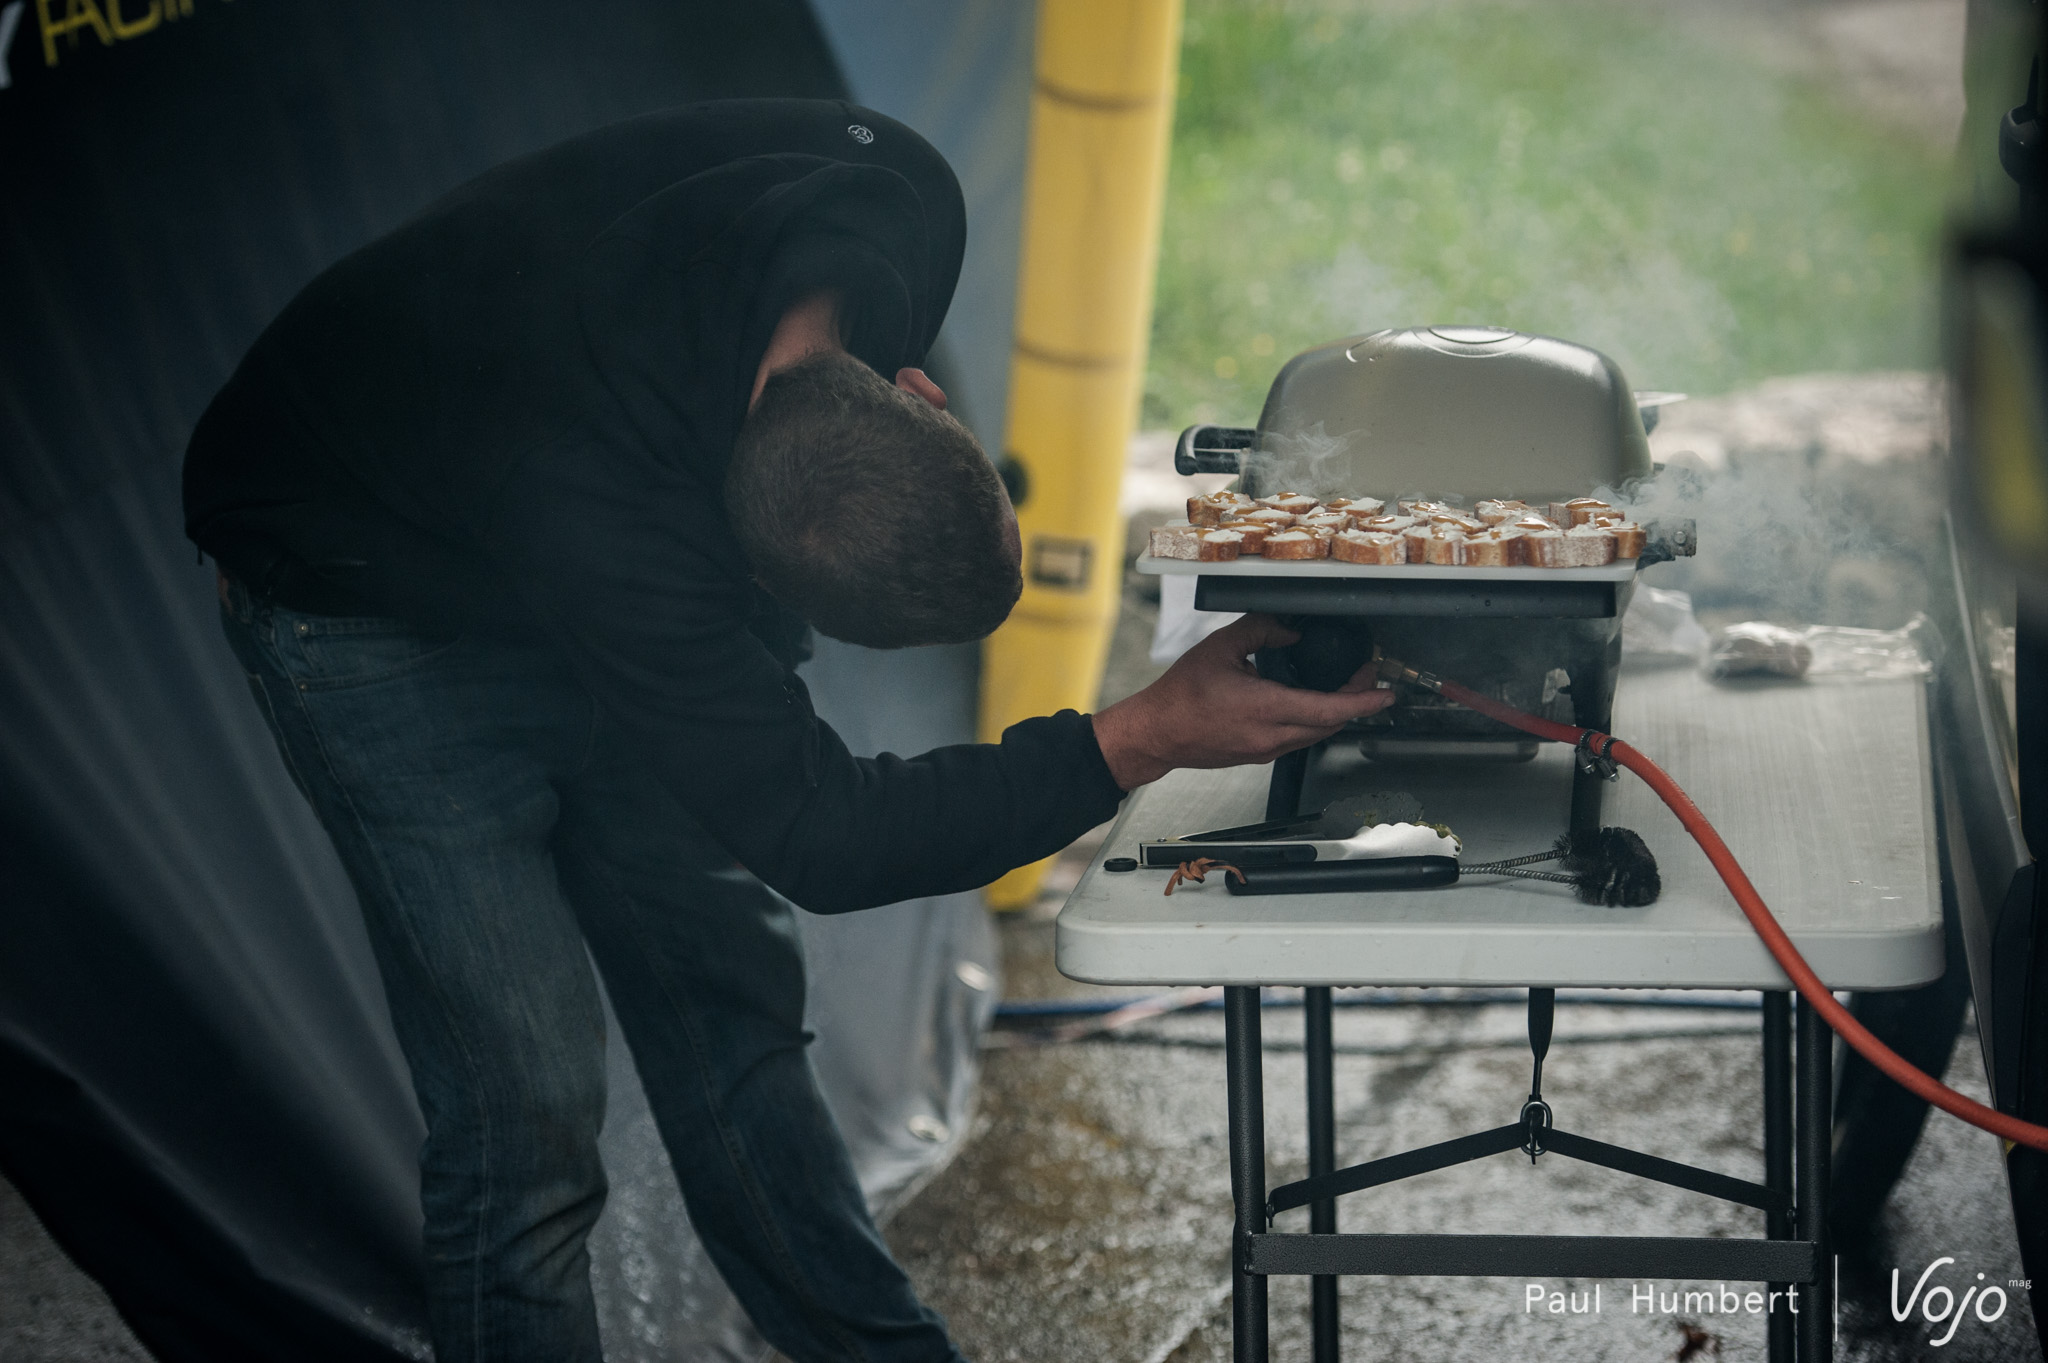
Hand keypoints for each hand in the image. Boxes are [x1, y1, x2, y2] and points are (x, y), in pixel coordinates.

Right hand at [1090, 614, 1395, 790]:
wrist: (1157, 733)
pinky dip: (1314, 721)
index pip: (1329, 709)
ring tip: (1343, 688)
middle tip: (1366, 677)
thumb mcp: (1221, 648)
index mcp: (1265, 708)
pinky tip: (1311, 703)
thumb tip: (1289, 629)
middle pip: (1331, 725)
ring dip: (1336, 714)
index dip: (1364, 701)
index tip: (1385, 693)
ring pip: (1316, 735)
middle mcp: (1270, 736)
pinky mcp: (1258, 755)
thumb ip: (1261, 631)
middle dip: (1356, 702)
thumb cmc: (1180, 697)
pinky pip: (1298, 740)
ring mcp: (1265, 750)